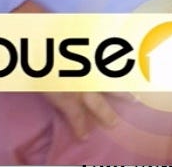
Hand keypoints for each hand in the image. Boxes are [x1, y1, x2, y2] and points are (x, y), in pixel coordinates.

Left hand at [11, 2, 124, 139]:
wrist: (43, 35)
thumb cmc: (36, 62)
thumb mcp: (42, 84)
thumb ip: (58, 93)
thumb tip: (67, 99)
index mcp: (68, 96)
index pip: (76, 117)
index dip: (81, 128)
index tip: (84, 136)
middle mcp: (84, 86)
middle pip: (99, 105)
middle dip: (107, 116)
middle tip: (113, 124)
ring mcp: (94, 69)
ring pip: (113, 85)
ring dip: (125, 94)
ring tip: (135, 100)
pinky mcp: (99, 53)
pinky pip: (115, 62)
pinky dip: (126, 67)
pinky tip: (134, 69)